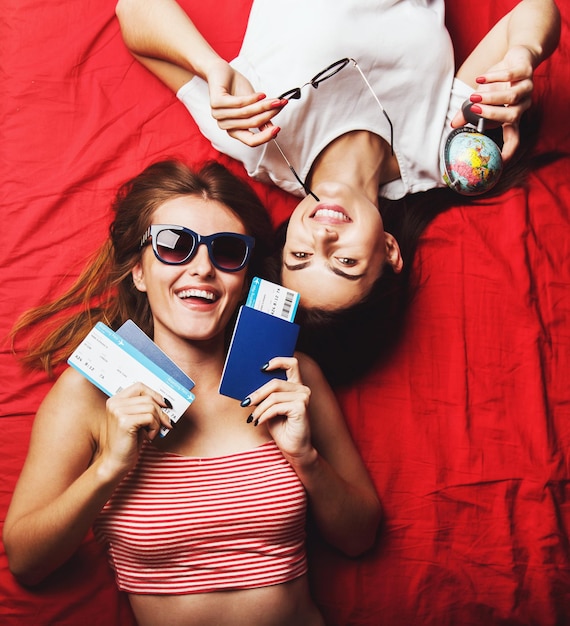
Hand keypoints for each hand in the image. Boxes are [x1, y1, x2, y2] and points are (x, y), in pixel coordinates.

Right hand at [101, 383, 170, 476]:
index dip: (155, 394)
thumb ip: (146, 408)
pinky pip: (150, 418)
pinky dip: (155, 428)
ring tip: (152, 433)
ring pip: (151, 408)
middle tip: (166, 423)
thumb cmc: (128, 442)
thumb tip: (167, 402)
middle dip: (161, 412)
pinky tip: (149, 437)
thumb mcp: (137, 420)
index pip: (140, 386)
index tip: (165, 404)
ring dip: (158, 422)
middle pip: (148, 398)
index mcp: (116, 400)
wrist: (115, 462)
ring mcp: (118, 411)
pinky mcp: (124, 422)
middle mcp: (115, 403)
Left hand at [206, 60, 286, 146]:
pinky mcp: (216, 102)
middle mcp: (225, 125)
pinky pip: (239, 103)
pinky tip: (262, 95)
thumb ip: (261, 120)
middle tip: (281, 106)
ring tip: (276, 100)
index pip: (250, 141)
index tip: (278, 129)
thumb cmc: (236, 89)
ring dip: (264, 106)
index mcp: (234, 130)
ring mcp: (218, 115)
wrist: (220, 72)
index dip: (265, 137)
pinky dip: (252, 99)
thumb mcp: (253, 106)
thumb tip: (273, 131)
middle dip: (269, 114)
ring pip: (246, 113)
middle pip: (251, 124)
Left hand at [245, 357, 313, 460]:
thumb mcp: (270, 407)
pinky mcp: (301, 408)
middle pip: (275, 383)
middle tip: (246, 402)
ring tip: (252, 417)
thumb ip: (266, 394)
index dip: (277, 361)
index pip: (291, 363)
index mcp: (296, 385)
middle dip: (257, 393)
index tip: (262, 367)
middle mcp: (302, 389)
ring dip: (259, 408)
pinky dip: (264, 415)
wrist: (294, 449)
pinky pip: (276, 407)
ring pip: (273, 396)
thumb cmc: (281, 427)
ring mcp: (303, 398)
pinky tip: (258, 422)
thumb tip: (248, 384)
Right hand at [451, 45, 534, 160]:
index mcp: (513, 118)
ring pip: (511, 97)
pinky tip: (480, 78)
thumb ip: (468, 112)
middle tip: (474, 109)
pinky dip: (493, 77)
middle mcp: (523, 106)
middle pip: (511, 116)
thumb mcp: (481, 98)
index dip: (508, 152)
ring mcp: (526, 89)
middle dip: (491, 115)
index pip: (514, 140)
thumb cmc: (498, 83)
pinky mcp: (526, 71)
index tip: (498, 163)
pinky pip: (510, 75)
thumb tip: (452, 124)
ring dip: (491, 97)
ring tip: (474, 95)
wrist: (520, 55)